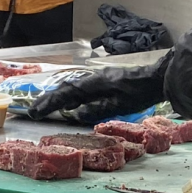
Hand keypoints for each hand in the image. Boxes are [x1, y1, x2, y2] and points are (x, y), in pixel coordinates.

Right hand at [29, 56, 170, 123]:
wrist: (158, 78)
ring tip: (45, 108)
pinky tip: (70, 104)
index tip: (35, 112)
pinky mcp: (105, 82)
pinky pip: (82, 89)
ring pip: (73, 88)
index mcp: (95, 83)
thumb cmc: (141, 93)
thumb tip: (76, 113)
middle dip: (48, 100)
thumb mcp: (120, 105)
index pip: (66, 93)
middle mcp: (94, 79)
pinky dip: (71, 96)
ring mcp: (99, 79)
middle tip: (33, 111)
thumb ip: (97, 109)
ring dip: (58, 98)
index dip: (50, 103)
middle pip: (66, 89)